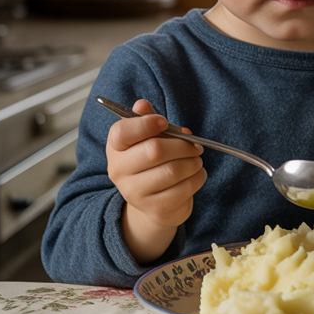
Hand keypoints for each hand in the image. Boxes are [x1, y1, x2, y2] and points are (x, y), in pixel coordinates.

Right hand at [106, 99, 205, 263]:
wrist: (153, 202)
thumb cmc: (153, 162)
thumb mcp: (149, 138)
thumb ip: (147, 120)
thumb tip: (142, 105)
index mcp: (116, 149)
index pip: (122, 132)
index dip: (146, 123)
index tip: (164, 122)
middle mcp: (119, 171)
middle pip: (155, 150)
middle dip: (182, 145)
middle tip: (195, 145)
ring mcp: (135, 193)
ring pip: (173, 170)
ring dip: (193, 161)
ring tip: (196, 160)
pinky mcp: (155, 208)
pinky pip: (184, 188)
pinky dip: (197, 177)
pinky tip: (196, 174)